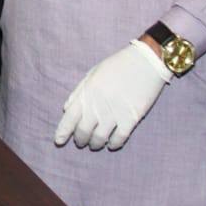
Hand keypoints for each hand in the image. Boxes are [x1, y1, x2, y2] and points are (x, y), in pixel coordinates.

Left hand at [54, 40, 170, 150]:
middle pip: (83, 131)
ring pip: (99, 139)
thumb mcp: (93, 73)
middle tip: (81, 141)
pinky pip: (119, 139)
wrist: (147, 61)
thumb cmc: (118, 65)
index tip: (59, 140)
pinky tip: (111, 144)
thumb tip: (66, 109)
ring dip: (95, 144)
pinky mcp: (131, 119)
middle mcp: (98, 105)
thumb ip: (79, 91)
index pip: (70, 117)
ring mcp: (115, 113)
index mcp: (88, 92)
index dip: (63, 132)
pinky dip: (113, 144)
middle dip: (80, 140)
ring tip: (94, 144)